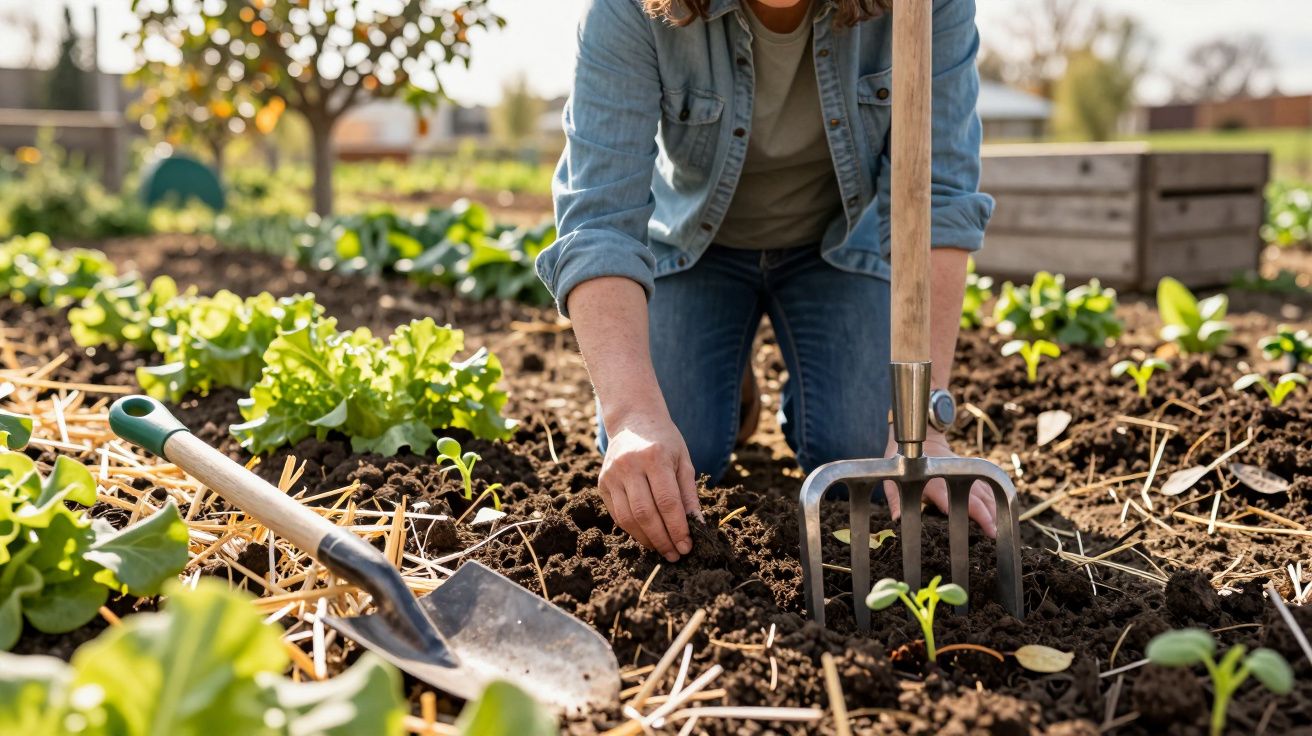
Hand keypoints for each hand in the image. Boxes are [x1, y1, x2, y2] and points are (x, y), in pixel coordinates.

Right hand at [598, 411, 702, 560]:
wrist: (633, 420)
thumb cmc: (664, 441)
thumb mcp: (683, 461)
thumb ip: (689, 494)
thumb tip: (698, 526)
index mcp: (654, 457)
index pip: (667, 502)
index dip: (677, 528)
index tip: (687, 546)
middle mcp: (629, 465)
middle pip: (645, 513)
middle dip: (662, 539)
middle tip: (675, 554)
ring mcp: (612, 475)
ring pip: (628, 518)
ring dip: (647, 539)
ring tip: (662, 549)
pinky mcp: (602, 484)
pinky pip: (617, 515)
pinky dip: (633, 530)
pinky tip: (647, 537)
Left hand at [882, 430, 997, 537]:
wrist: (921, 435)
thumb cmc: (904, 460)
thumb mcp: (893, 477)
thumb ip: (895, 498)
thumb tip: (896, 518)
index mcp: (931, 479)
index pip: (944, 493)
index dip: (954, 504)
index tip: (966, 518)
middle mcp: (951, 475)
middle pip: (972, 495)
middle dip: (984, 514)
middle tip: (994, 532)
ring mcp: (963, 472)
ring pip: (983, 491)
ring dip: (993, 508)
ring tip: (1001, 527)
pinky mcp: (969, 471)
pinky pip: (985, 485)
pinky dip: (994, 497)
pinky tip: (1002, 510)